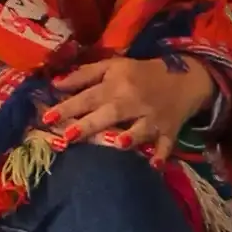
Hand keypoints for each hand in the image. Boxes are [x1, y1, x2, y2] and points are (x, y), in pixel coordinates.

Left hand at [42, 53, 213, 155]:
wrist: (185, 77)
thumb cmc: (141, 73)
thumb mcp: (113, 67)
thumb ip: (84, 75)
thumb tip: (55, 84)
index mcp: (117, 84)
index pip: (88, 97)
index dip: (68, 107)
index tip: (46, 118)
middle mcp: (133, 101)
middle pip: (109, 113)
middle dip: (89, 125)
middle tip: (66, 138)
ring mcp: (153, 117)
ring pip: (140, 128)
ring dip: (131, 136)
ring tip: (119, 144)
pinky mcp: (170, 130)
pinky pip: (166, 144)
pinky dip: (162, 154)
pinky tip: (155, 164)